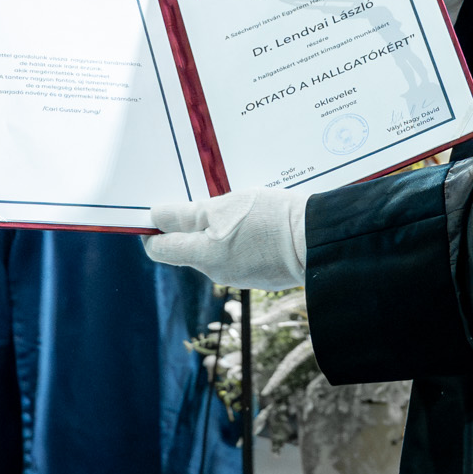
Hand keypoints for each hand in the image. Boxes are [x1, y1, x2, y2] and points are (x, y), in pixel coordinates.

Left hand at [144, 187, 308, 289]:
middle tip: (202, 198)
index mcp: (203, 255)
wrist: (319, 241)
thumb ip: (189, 214)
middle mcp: (217, 271)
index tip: (158, 212)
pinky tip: (256, 222)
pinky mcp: (260, 274)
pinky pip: (239, 254)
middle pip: (188, 248)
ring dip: (218, 230)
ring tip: (237, 206)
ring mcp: (240, 275)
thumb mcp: (226, 207)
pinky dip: (239, 238)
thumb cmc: (270, 219)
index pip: (160, 248)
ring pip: (216, 249)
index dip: (153, 230)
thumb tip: (157, 217)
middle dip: (190, 226)